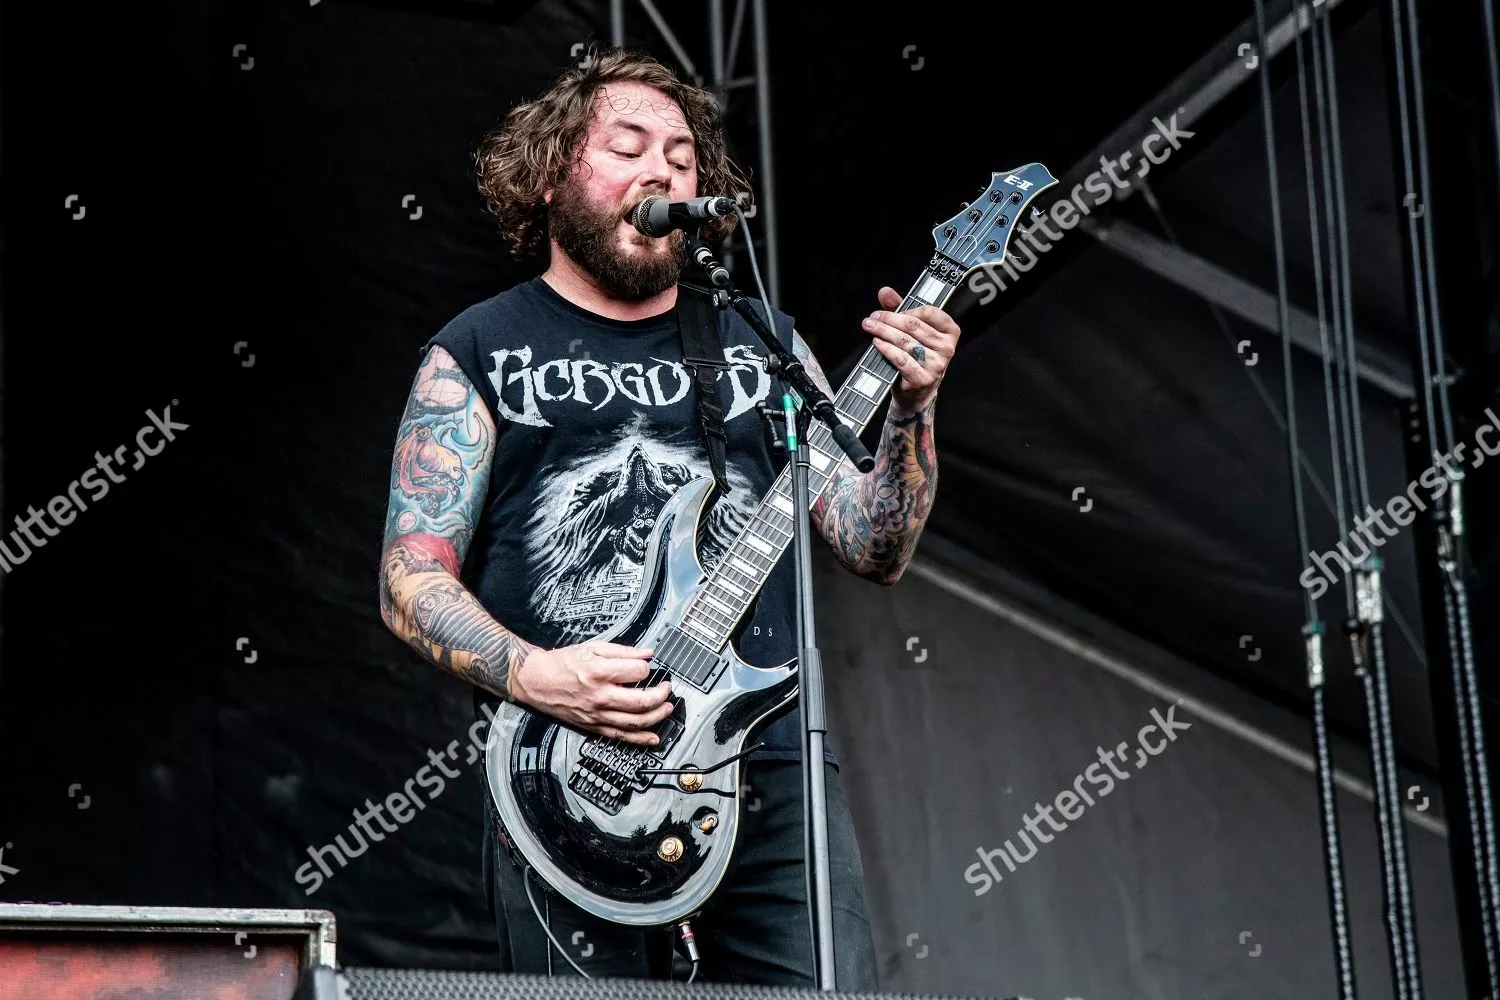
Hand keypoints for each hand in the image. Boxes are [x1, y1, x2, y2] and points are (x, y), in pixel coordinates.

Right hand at [508, 641, 672, 745]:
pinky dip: (640, 739)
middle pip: (642, 701)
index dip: (646, 667)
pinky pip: (621, 736)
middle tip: (667, 688)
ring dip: (657, 716)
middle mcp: (600, 696)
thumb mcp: (592, 647)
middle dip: (661, 694)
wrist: (537, 681)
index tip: (646, 666)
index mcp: (599, 672)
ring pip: (636, 722)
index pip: (638, 672)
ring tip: (667, 708)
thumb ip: (622, 651)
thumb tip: (646, 653)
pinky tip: (654, 738)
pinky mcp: (594, 726)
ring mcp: (597, 714)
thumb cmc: (561, 664)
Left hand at [860, 286, 960, 414]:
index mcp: (949, 332)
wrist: (917, 393)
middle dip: (889, 319)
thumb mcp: (914, 333)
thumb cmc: (917, 358)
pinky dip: (886, 349)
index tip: (891, 311)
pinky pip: (901, 359)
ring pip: (905, 342)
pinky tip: (877, 343)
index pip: (929, 312)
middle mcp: (947, 348)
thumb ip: (900, 309)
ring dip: (884, 332)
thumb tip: (885, 291)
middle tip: (873, 318)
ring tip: (870, 327)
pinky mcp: (923, 378)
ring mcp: (936, 364)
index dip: (907, 309)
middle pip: (914, 326)